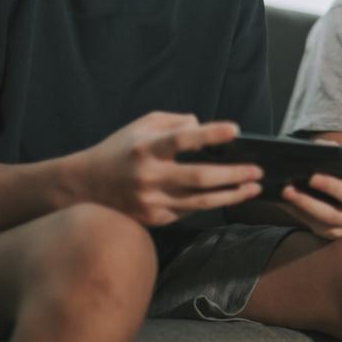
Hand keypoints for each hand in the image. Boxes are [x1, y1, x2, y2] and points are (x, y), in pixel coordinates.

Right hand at [73, 111, 262, 225]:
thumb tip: (202, 126)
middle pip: (199, 178)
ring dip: (231, 195)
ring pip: (200, 202)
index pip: (183, 139)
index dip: (210, 133)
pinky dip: (209, 203)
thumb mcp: (141, 126)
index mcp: (146, 148)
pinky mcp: (153, 219)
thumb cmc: (120, 150)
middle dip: (233, 175)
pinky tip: (228, 196)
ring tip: (253, 187)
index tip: (235, 130)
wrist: (85, 186)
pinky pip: (189, 211)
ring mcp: (151, 201)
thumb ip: (174, 123)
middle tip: (257, 170)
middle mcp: (149, 176)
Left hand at [278, 154, 341, 240]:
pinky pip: (315, 226)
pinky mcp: (334, 234)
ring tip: (288, 191)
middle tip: (313, 176)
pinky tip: (283, 201)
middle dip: (333, 186)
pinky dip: (297, 212)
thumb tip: (324, 148)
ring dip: (307, 204)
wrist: (329, 201)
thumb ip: (335, 151)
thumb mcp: (340, 163)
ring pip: (332, 217)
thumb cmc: (338, 174)